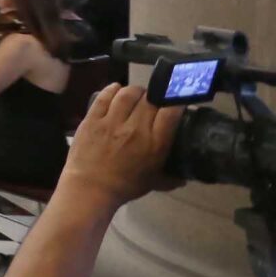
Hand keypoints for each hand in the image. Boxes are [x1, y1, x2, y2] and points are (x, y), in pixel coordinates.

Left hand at [61, 83, 182, 205]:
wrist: (90, 188)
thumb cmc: (125, 186)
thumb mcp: (154, 182)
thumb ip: (172, 178)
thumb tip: (185, 177)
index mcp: (154, 143)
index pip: (170, 112)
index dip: (175, 102)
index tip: (176, 101)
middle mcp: (135, 128)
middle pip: (150, 99)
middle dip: (155, 96)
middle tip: (154, 101)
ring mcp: (112, 122)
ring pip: (127, 94)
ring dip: (135, 91)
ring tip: (137, 94)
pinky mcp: (92, 119)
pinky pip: (103, 97)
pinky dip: (112, 89)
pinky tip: (116, 89)